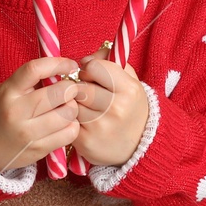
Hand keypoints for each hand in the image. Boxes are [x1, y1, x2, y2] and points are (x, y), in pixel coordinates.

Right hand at [0, 57, 82, 174]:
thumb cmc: (0, 113)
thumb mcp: (6, 91)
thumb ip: (30, 80)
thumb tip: (63, 70)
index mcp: (8, 92)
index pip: (35, 70)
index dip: (58, 64)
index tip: (70, 65)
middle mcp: (17, 112)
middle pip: (58, 93)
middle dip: (71, 88)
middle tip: (70, 90)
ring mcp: (28, 133)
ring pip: (68, 113)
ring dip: (73, 108)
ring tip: (66, 108)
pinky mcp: (38, 149)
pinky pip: (69, 133)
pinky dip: (72, 126)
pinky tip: (64, 124)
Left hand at [71, 43, 149, 166]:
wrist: (138, 146)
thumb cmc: (130, 107)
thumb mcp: (130, 80)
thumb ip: (109, 60)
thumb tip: (84, 58)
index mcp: (129, 90)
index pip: (94, 67)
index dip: (89, 69)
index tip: (92, 76)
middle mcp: (116, 109)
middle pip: (79, 86)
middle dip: (79, 86)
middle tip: (87, 92)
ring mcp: (100, 127)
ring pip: (71, 103)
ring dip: (74, 103)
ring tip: (86, 107)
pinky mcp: (85, 142)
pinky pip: (66, 121)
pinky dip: (71, 119)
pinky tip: (84, 122)